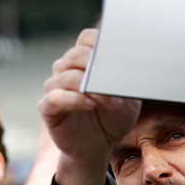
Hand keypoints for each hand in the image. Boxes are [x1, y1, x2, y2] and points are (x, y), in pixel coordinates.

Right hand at [38, 28, 140, 176]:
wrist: (100, 146)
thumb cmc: (112, 118)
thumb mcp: (128, 97)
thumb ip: (128, 81)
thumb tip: (137, 65)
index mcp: (83, 62)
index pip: (86, 38)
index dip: (101, 42)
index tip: (119, 55)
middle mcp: (65, 70)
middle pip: (77, 55)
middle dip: (99, 69)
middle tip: (118, 86)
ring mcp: (54, 88)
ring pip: (68, 76)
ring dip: (93, 88)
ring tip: (113, 103)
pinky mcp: (48, 108)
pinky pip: (55, 98)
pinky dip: (74, 99)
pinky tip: (90, 104)